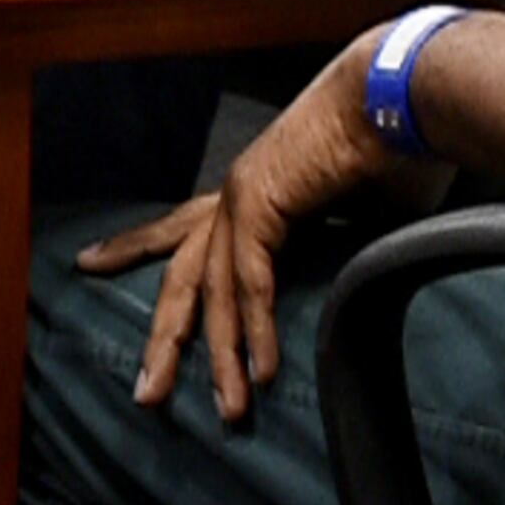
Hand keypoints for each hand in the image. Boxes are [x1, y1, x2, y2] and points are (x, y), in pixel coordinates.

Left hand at [76, 31, 404, 420]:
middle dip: (164, 335)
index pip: (186, 228)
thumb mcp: (368, 219)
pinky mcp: (260, 202)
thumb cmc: (401, 147)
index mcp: (257, 187)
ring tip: (228, 411)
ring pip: (212, 291)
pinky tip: (260, 373)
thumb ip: (347, 257)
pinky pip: (250, 282)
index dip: (140, 246)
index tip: (94, 263)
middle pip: (182, 273)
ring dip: (221, 356)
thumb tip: (360, 295)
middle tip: (146, 392)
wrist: (410, 94)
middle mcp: (237, 190)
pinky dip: (256, 330)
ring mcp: (243, 194)